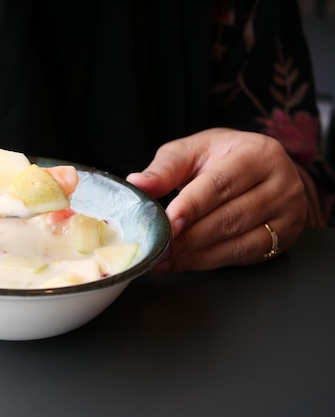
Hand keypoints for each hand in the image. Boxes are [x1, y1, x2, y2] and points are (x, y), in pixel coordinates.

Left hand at [127, 128, 306, 271]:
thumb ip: (165, 169)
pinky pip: (243, 256)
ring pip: (237, 241)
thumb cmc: (220, 158)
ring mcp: (288, 213)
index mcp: (258, 153)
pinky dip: (208, 262)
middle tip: (158, 247)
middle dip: (189, 237)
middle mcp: (281, 182)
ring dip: (195, 254)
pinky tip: (181, 263)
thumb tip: (137, 184)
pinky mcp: (285, 237)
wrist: (258, 169)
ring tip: (163, 258)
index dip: (191, 207)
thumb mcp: (192, 152)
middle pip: (230, 217)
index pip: (220, 184)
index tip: (167, 224)